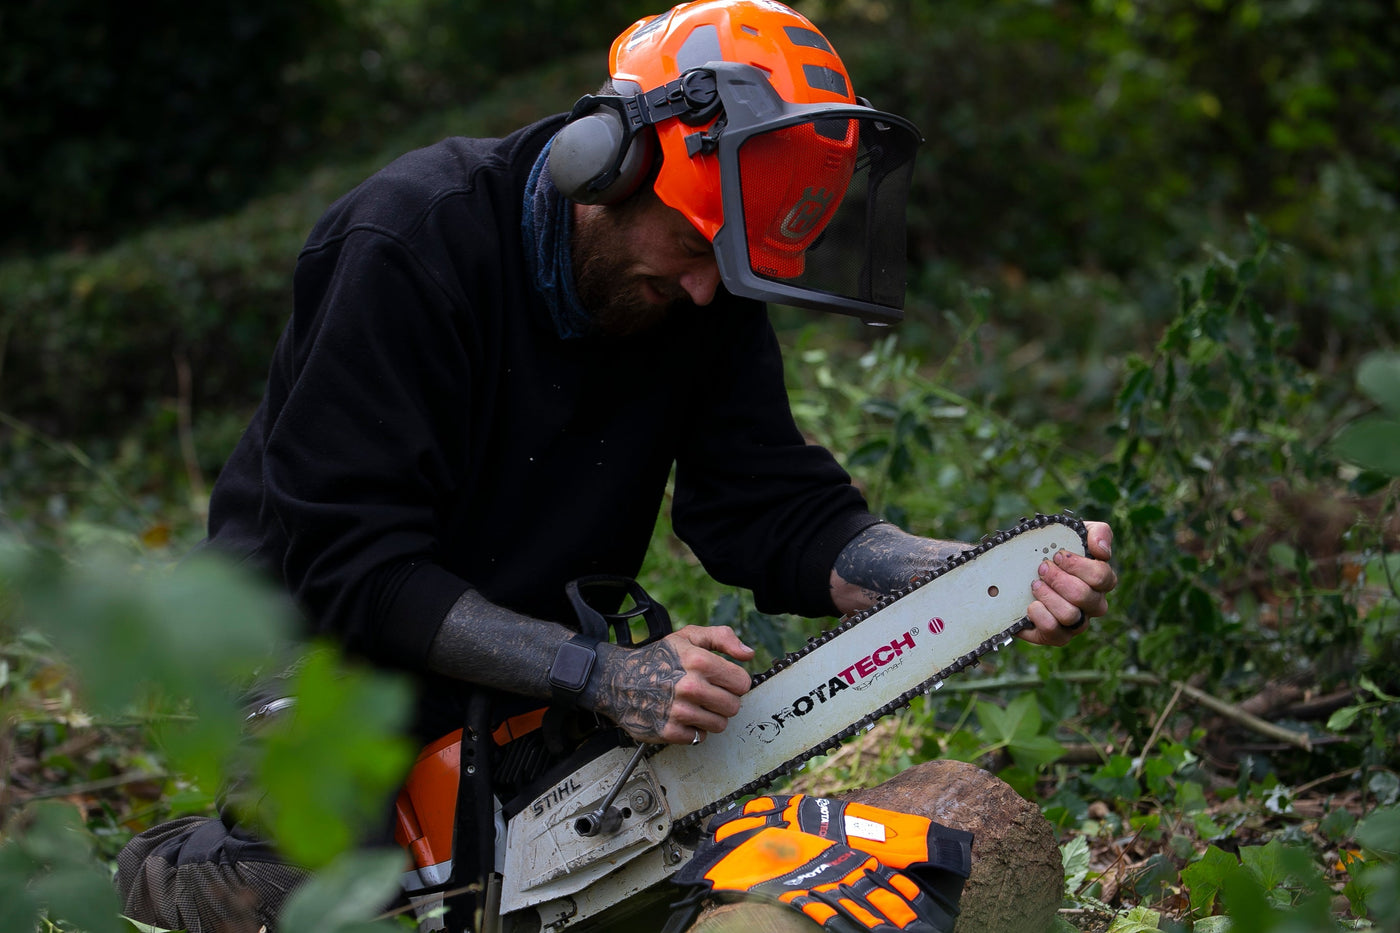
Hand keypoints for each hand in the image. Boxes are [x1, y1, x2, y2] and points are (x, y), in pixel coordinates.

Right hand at [584, 625, 754, 744]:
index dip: (735, 681)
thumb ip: (722, 638)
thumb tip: (748, 654)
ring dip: (711, 716)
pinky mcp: (669, 731)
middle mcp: (690, 687)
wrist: (618, 680)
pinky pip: (699, 738)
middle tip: (708, 694)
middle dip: (724, 700)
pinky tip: (682, 716)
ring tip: (695, 705)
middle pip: (734, 706)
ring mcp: (679, 711)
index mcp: (698, 661)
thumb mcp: (688, 636)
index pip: (742, 683)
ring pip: (720, 724)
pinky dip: (693, 730)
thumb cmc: (657, 658)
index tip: (723, 681)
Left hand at [1020, 520, 1116, 646]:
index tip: (1058, 555)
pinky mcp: (1056, 635)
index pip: (1103, 577)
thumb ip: (1097, 533)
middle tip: (1042, 568)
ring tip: (1035, 585)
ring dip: (1049, 597)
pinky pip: (1054, 633)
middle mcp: (1092, 605)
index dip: (1079, 566)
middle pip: (1084, 596)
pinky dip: (1040, 617)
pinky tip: (1031, 605)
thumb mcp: (1075, 532)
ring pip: (1070, 616)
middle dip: (1059, 579)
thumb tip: (1101, 550)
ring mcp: (1075, 622)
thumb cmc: (1054, 550)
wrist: (1021, 569)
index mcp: (1100, 581)